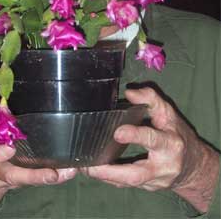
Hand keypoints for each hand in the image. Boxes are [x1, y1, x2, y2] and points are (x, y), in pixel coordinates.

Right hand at [0, 129, 76, 213]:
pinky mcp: (22, 179)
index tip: (10, 149)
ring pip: (29, 180)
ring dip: (49, 177)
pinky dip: (56, 176)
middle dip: (32, 175)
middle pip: (13, 175)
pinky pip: (39, 179)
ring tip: (68, 172)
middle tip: (51, 174)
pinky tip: (70, 171)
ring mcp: (11, 176)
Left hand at [81, 87, 218, 212]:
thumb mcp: (169, 113)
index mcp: (170, 144)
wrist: (193, 165)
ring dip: (105, 177)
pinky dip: (108, 179)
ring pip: (128, 183)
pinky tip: (93, 171)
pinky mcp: (146, 187)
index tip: (117, 132)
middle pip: (137, 174)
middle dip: (113, 171)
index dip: (136, 136)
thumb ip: (150, 98)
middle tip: (91, 165)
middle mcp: (163, 166)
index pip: (153, 139)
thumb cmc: (177, 134)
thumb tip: (129, 92)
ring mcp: (154, 180)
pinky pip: (125, 185)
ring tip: (86, 168)